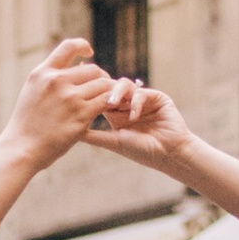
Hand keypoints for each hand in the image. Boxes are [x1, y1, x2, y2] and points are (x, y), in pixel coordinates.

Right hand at [3, 39, 117, 168]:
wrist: (22, 148)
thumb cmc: (27, 125)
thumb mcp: (32, 92)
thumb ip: (49, 80)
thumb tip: (73, 70)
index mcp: (42, 73)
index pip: (68, 46)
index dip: (82, 45)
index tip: (89, 52)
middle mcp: (56, 81)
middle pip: (92, 69)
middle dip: (101, 77)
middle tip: (103, 88)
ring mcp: (70, 98)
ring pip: (103, 85)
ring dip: (109, 92)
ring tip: (109, 100)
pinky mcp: (81, 115)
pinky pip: (105, 102)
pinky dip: (111, 104)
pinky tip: (110, 110)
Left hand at [84, 79, 201, 180]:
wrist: (169, 154)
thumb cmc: (141, 151)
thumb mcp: (113, 142)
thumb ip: (93, 135)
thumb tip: (69, 132)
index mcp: (115, 114)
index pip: (98, 97)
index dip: (88, 91)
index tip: (74, 85)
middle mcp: (127, 104)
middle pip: (110, 87)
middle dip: (102, 89)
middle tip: (94, 92)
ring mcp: (142, 99)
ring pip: (124, 85)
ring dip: (117, 93)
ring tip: (112, 103)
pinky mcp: (156, 97)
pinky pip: (141, 93)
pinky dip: (135, 103)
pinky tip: (134, 116)